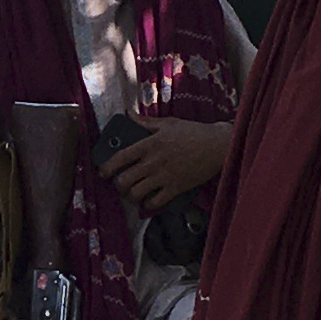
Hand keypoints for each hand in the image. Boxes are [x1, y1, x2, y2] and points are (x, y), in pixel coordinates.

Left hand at [103, 114, 231, 210]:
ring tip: (134, 194)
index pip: (120, 158)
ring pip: (136, 194)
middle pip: (124, 181)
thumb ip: (145, 122)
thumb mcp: (167, 123)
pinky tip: (149, 202)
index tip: (103, 173)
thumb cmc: (193, 132)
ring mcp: (164, 176)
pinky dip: (148, 205)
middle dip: (118, 186)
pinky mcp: (176, 188)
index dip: (107, 168)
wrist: (217, 145)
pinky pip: (155, 203)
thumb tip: (128, 114)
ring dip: (131, 196)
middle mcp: (153, 162)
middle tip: (121, 185)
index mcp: (149, 144)